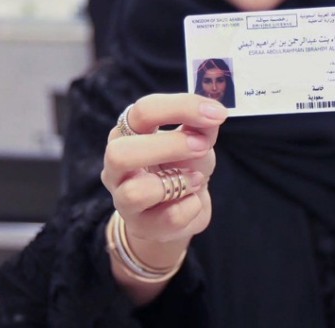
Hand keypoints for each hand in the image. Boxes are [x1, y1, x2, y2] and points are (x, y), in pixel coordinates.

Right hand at [101, 94, 226, 258]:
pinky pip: (168, 218)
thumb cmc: (183, 165)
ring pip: (135, 193)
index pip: (144, 110)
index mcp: (128, 131)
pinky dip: (191, 206)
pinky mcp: (140, 226)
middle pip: (120, 153)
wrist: (182, 208)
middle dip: (169, 147)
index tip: (217, 114)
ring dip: (178, 183)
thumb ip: (202, 126)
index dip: (183, 108)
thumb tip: (213, 113)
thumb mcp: (197, 139)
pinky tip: (192, 199)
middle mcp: (116, 163)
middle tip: (202, 146)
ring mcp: (122, 198)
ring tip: (195, 179)